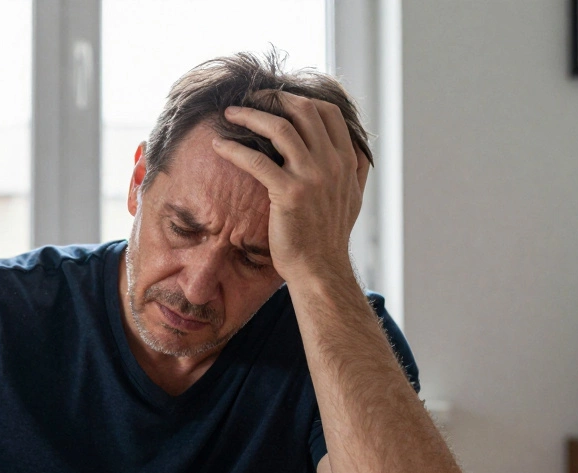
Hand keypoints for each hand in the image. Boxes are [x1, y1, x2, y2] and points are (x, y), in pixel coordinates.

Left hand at [211, 93, 368, 282]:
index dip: (301, 99)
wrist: (321, 269)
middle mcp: (332, 163)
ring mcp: (312, 176)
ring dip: (250, 115)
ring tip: (229, 114)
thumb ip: (356, 170)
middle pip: (303, 110)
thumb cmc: (330, 236)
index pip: (328, 112)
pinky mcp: (289, 193)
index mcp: (346, 160)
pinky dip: (235, 149)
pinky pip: (257, 160)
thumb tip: (359, 150)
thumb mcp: (354, 197)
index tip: (278, 100)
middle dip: (274, 98)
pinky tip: (219, 146)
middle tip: (250, 98)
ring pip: (280, 128)